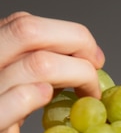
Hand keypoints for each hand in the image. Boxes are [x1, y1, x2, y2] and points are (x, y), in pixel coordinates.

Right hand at [0, 11, 104, 132]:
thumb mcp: (11, 107)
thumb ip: (32, 82)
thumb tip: (79, 64)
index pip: (22, 24)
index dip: (66, 34)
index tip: (93, 57)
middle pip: (27, 30)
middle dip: (75, 43)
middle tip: (97, 68)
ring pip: (35, 64)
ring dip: (76, 75)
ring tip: (91, 97)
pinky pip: (15, 101)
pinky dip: (41, 96)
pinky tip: (53, 102)